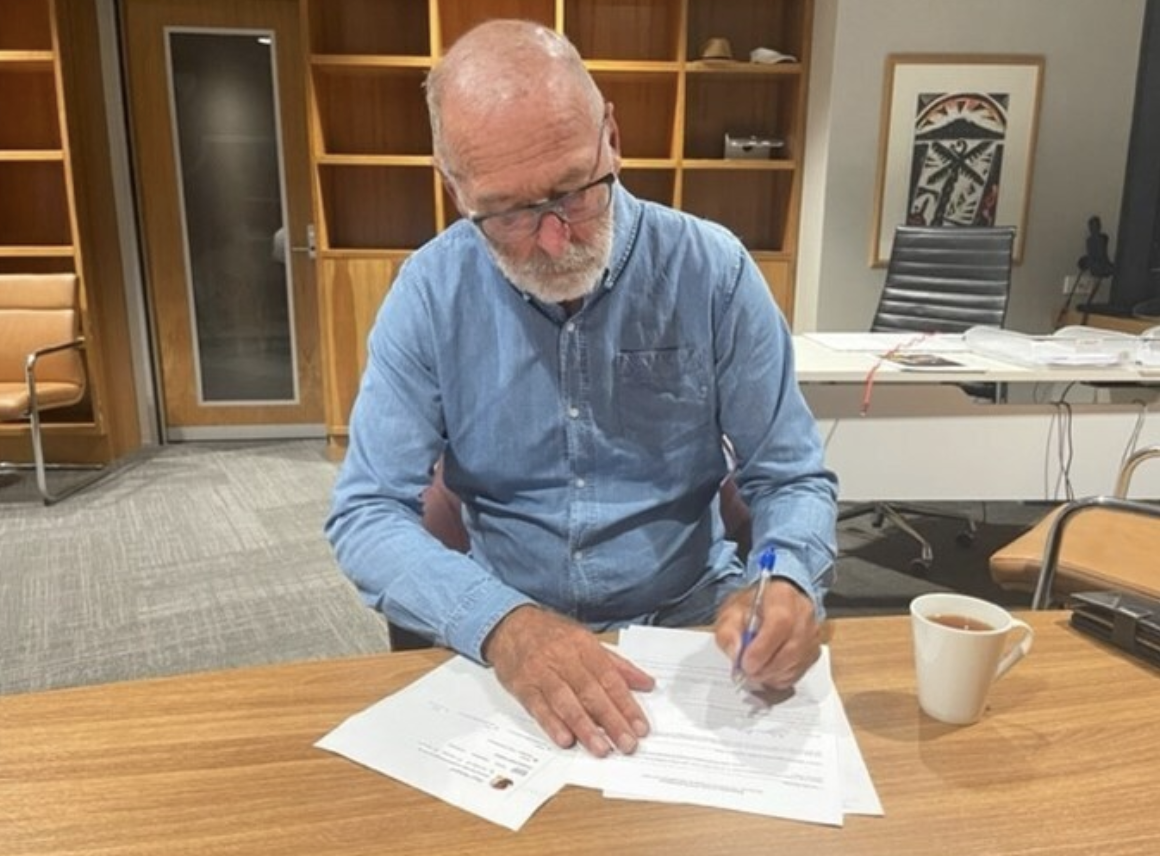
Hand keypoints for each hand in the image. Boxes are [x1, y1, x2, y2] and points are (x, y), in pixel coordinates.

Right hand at [483, 606, 654, 756]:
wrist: (509, 625)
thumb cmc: (551, 635)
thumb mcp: (586, 641)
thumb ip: (617, 664)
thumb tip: (646, 683)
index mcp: (584, 646)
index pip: (610, 678)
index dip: (626, 704)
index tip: (640, 727)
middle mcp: (564, 659)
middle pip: (591, 693)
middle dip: (611, 721)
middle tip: (627, 744)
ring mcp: (542, 673)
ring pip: (566, 702)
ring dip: (585, 728)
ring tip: (601, 749)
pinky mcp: (523, 686)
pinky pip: (538, 707)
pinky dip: (552, 724)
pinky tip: (565, 739)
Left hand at [714, 579, 821, 688]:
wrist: (768, 605)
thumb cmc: (751, 608)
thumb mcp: (730, 612)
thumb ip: (728, 632)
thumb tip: (736, 653)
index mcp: (782, 596)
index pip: (780, 622)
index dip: (763, 647)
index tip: (745, 662)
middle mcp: (804, 613)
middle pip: (792, 647)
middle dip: (766, 666)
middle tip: (746, 673)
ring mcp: (812, 634)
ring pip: (797, 663)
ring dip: (772, 674)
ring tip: (753, 672)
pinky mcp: (813, 651)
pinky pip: (799, 672)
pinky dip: (780, 678)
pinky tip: (766, 672)